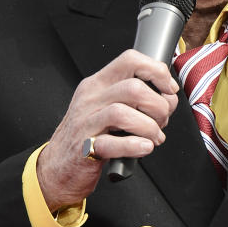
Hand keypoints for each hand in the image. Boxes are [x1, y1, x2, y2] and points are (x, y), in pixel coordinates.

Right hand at [36, 50, 179, 208]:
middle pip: (133, 88)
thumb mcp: (108, 107)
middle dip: (158, 107)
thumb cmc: (90, 135)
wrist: (59, 166)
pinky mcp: (85, 148)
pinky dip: (135, 146)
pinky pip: (113, 143)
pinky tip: (144, 148)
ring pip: (123, 113)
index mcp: (98, 84)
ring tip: (153, 138)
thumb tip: (169, 98)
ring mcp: (86, 123)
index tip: (168, 90)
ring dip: (149, 128)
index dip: (157, 72)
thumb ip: (135, 99)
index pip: (130, 60)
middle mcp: (90, 99)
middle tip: (160, 123)